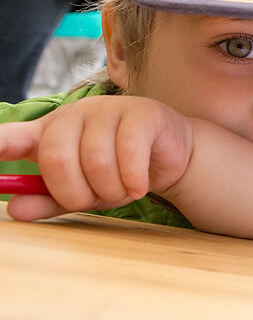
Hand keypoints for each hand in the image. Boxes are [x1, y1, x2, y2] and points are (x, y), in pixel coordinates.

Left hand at [0, 96, 192, 220]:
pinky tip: (139, 186)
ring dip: (110, 190)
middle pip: (56, 158)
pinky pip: (129, 153)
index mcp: (49, 132)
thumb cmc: (118, 173)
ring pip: (96, 161)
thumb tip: (15, 209)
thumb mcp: (81, 192)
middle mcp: (73, 114)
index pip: (9, 136)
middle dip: (75, 193)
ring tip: (122, 190)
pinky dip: (133, 180)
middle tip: (93, 199)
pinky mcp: (141, 113)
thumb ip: (48, 200)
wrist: (169, 158)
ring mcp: (108, 110)